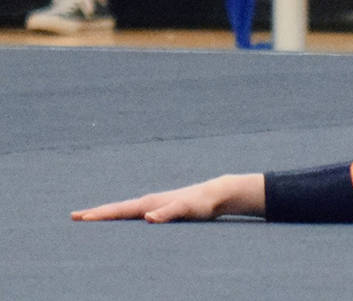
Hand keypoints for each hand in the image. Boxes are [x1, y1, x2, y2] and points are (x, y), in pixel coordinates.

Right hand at [71, 174, 264, 222]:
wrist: (216, 194)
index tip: (81, 218)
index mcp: (150, 202)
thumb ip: (169, 213)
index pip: (120, 210)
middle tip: (73, 216)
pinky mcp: (158, 208)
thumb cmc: (201, 204)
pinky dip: (120, 216)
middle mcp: (148, 201)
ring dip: (105, 214)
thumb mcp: (186, 209)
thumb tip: (147, 217)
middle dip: (95, 213)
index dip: (100, 215)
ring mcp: (152, 204)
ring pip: (123, 210)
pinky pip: (133, 213)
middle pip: (116, 208)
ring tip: (88, 218)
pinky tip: (118, 220)